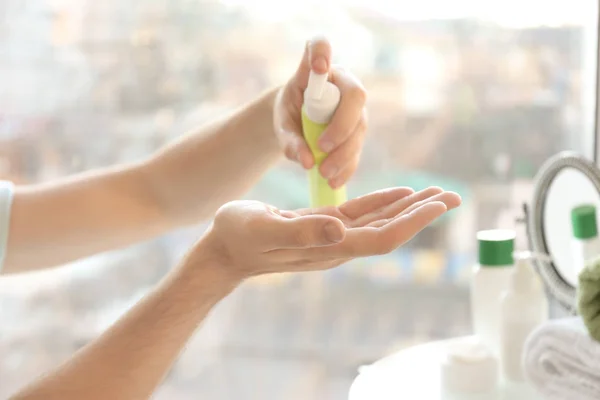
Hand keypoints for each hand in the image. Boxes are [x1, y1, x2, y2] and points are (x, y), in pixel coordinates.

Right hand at [198, 187, 460, 279]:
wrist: (224, 248)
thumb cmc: (238, 237)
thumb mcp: (264, 229)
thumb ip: (301, 232)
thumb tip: (340, 230)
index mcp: (329, 246)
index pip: (382, 237)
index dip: (412, 222)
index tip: (439, 205)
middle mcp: (337, 244)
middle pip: (391, 231)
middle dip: (424, 215)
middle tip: (455, 197)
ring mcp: (332, 235)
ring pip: (381, 221)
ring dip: (411, 208)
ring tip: (438, 193)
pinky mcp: (324, 224)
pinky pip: (362, 213)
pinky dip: (384, 202)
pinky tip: (402, 193)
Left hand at [273, 36, 366, 188]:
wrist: (297, 123)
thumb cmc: (289, 112)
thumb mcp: (282, 123)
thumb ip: (288, 139)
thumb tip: (306, 161)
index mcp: (319, 70)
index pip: (321, 46)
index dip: (322, 51)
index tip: (319, 67)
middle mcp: (344, 84)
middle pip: (356, 97)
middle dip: (342, 125)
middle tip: (321, 148)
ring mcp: (356, 109)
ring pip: (360, 127)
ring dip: (344, 153)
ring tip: (324, 173)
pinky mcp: (359, 132)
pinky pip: (359, 149)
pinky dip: (347, 167)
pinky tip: (334, 180)